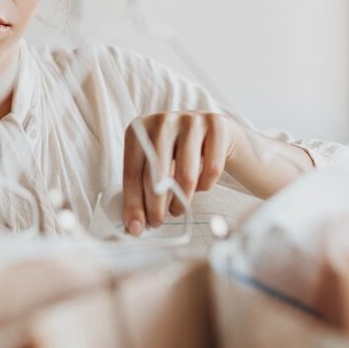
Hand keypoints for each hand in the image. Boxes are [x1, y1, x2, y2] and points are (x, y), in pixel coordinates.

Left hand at [122, 111, 235, 235]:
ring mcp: (191, 120)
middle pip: (156, 174)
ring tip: (178, 209)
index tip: (136, 227)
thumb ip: (141, 189)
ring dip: (181, 201)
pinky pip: (212, 169)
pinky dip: (205, 186)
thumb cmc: (176, 152)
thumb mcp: (154, 163)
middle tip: (157, 223)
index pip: (132, 171)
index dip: (133, 203)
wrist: (212, 131)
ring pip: (185, 175)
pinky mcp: (216, 124)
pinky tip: (200, 187)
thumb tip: (134, 225)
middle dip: (155, 206)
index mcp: (140, 128)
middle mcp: (163, 120)